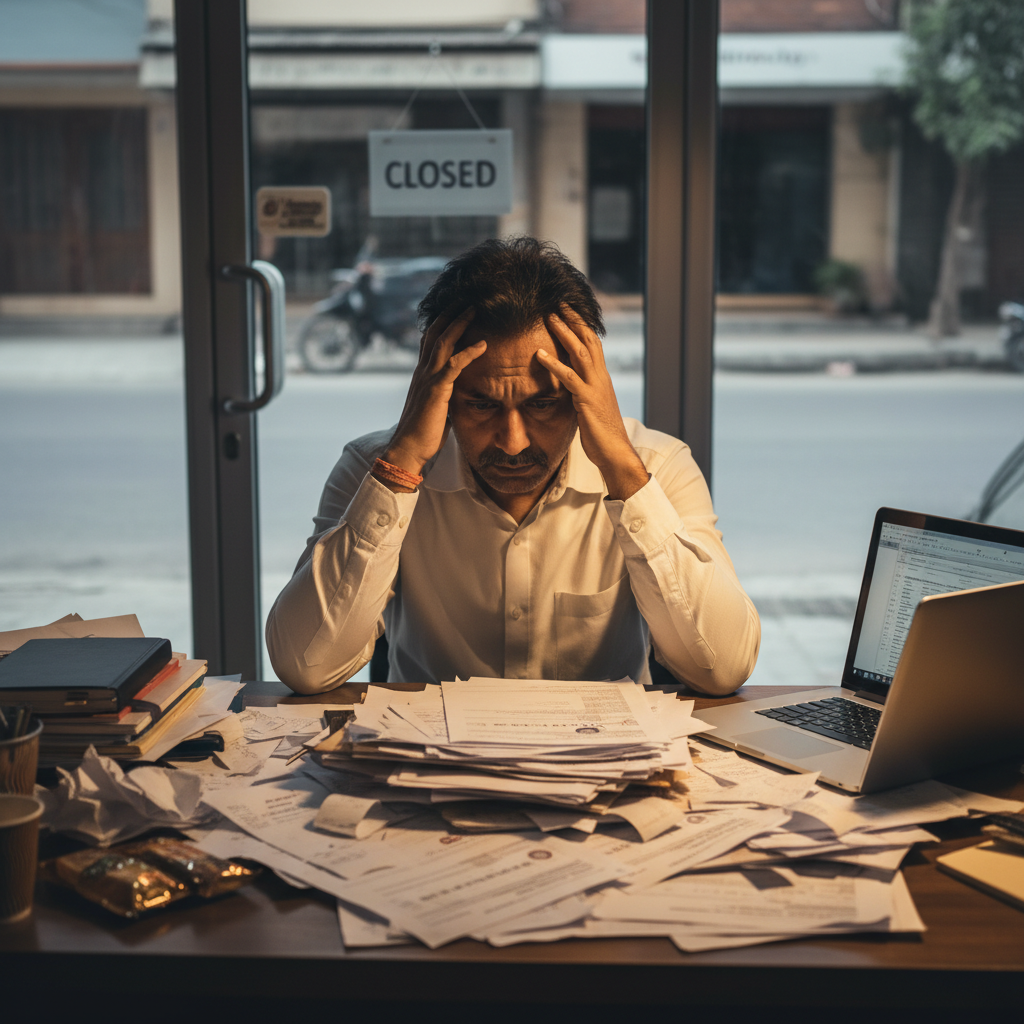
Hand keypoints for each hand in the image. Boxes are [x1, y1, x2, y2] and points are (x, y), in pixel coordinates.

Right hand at [382, 308, 484, 480]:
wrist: (408, 449)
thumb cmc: (424, 432)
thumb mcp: (436, 406)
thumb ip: (444, 393)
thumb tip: (457, 390)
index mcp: (422, 374)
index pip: (429, 340)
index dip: (441, 322)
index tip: (456, 308)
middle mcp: (422, 372)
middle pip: (434, 333)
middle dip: (450, 314)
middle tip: (466, 298)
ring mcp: (428, 379)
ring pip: (442, 342)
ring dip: (459, 324)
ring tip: (475, 309)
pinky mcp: (436, 391)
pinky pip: (453, 365)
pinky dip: (468, 353)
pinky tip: (483, 344)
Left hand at [537, 309, 648, 500]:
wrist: (614, 451)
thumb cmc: (601, 433)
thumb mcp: (590, 407)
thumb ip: (582, 392)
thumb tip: (571, 387)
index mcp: (601, 377)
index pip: (592, 342)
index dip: (580, 324)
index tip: (566, 309)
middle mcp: (600, 377)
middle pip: (588, 339)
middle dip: (573, 319)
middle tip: (557, 302)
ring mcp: (595, 387)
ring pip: (580, 352)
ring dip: (564, 333)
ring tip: (548, 317)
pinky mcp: (586, 400)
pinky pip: (569, 378)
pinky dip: (554, 364)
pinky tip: (539, 355)